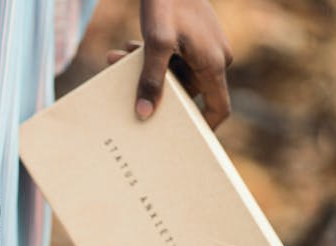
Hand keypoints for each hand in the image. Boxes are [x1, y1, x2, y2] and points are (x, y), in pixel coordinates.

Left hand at [107, 0, 232, 128]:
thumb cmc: (167, 2)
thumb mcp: (155, 44)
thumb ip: (150, 80)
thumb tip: (144, 114)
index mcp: (213, 64)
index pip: (218, 107)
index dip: (204, 127)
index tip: (184, 141)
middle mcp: (214, 58)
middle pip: (186, 90)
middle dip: (155, 91)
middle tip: (127, 91)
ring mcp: (205, 47)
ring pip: (173, 72)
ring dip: (146, 71)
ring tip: (117, 59)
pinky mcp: (193, 37)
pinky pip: (172, 57)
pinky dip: (150, 56)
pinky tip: (126, 48)